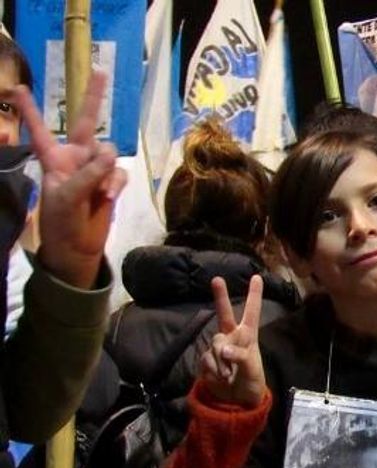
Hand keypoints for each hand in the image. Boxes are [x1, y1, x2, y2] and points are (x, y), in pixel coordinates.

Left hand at [8, 72, 126, 287]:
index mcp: (53, 159)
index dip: (30, 111)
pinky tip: (110, 198)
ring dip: (108, 171)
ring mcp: (94, 169)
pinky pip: (120, 172)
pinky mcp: (111, 182)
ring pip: (109, 152)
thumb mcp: (67, 197)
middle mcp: (74, 158)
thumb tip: (110, 157)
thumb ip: (88, 174)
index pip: (40, 131)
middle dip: (93, 98)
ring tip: (103, 193)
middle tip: (99, 71)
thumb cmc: (62, 222)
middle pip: (85, 123)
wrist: (78, 248)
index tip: (17, 88)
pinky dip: (117, 184)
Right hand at [201, 275, 266, 407]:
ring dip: (222, 361)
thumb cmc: (251, 381)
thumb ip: (239, 356)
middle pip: (224, 314)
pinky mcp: (206, 359)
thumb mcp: (252, 369)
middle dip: (220, 297)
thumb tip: (223, 349)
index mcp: (248, 336)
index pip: (251, 312)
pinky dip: (214, 370)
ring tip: (230, 375)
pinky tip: (221, 378)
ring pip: (215, 344)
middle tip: (217, 279)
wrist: (235, 401)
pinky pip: (207, 359)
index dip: (254, 295)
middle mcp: (232, 336)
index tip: (257, 277)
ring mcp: (218, 347)